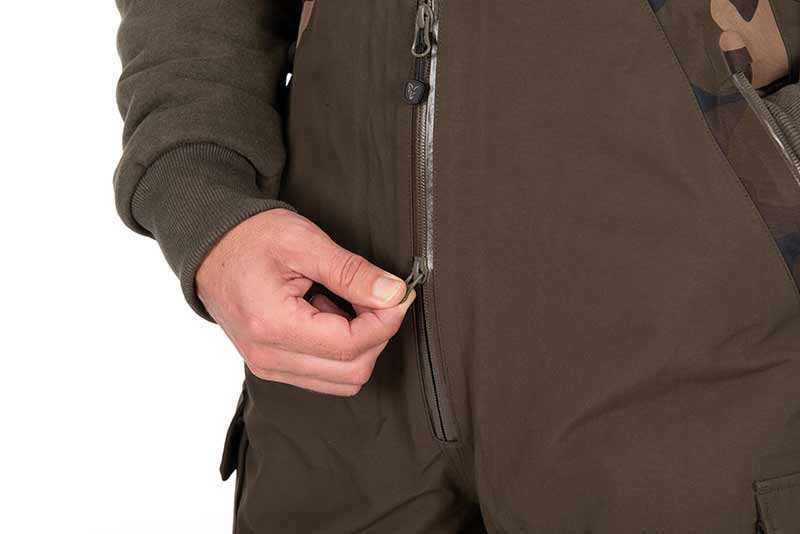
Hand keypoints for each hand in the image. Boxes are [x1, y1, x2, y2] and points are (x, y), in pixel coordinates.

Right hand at [196, 209, 414, 395]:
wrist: (210, 247)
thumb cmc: (251, 238)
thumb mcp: (304, 242)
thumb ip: (352, 272)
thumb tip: (394, 294)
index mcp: (273, 325)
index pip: (350, 346)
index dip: (386, 321)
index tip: (399, 294)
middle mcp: (268, 357)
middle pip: (352, 371)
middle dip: (377, 334)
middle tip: (378, 296)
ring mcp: (268, 367)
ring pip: (342, 380)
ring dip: (359, 344)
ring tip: (345, 303)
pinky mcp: (272, 366)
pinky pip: (324, 376)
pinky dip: (340, 351)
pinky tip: (328, 315)